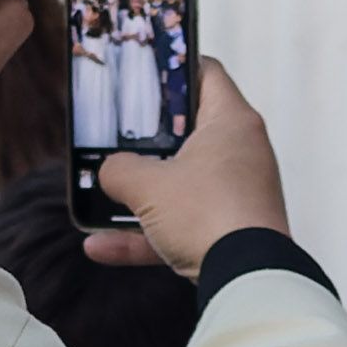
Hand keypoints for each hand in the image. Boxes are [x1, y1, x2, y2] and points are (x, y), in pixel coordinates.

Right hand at [83, 54, 286, 276]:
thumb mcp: (147, 185)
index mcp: (231, 122)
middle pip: (187, 133)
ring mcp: (237, 194)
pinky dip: (146, 236)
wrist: (247, 280)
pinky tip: (100, 247)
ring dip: (138, 196)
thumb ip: (118, 169)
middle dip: (145, 140)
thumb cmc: (207, 215)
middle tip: (111, 134)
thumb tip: (109, 172)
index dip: (172, 66)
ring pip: (180, 185)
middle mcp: (241, 153)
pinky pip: (181, 227)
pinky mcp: (231, 232)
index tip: (141, 70)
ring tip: (99, 196)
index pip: (205, 73)